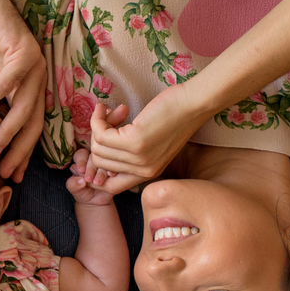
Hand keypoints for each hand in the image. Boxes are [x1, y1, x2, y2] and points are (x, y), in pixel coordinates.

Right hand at [0, 0, 45, 181]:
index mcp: (29, 87)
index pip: (30, 126)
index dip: (23, 151)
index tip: (12, 174)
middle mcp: (37, 77)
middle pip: (33, 122)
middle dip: (20, 150)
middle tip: (6, 172)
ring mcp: (33, 63)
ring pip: (24, 106)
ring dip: (7, 131)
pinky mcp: (22, 48)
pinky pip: (9, 80)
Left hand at [66, 148, 115, 205]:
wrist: (94, 201)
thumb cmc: (82, 192)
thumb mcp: (74, 189)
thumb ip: (73, 183)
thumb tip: (80, 180)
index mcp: (82, 160)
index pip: (81, 154)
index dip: (81, 161)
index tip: (81, 170)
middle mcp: (93, 160)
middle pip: (93, 157)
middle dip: (91, 168)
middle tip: (88, 179)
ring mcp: (105, 164)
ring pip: (104, 162)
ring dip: (101, 172)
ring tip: (98, 182)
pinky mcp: (114, 169)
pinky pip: (116, 166)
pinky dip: (113, 170)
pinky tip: (111, 175)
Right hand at [89, 85, 204, 194]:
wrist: (193, 103)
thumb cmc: (174, 116)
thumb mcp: (155, 144)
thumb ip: (132, 154)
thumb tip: (99, 150)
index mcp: (148, 174)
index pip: (111, 187)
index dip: (96, 170)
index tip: (95, 145)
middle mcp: (143, 170)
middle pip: (100, 161)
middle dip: (97, 138)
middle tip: (107, 119)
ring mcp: (138, 157)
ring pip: (98, 147)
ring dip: (97, 126)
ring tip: (108, 112)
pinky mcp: (134, 141)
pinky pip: (101, 134)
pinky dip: (97, 119)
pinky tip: (103, 109)